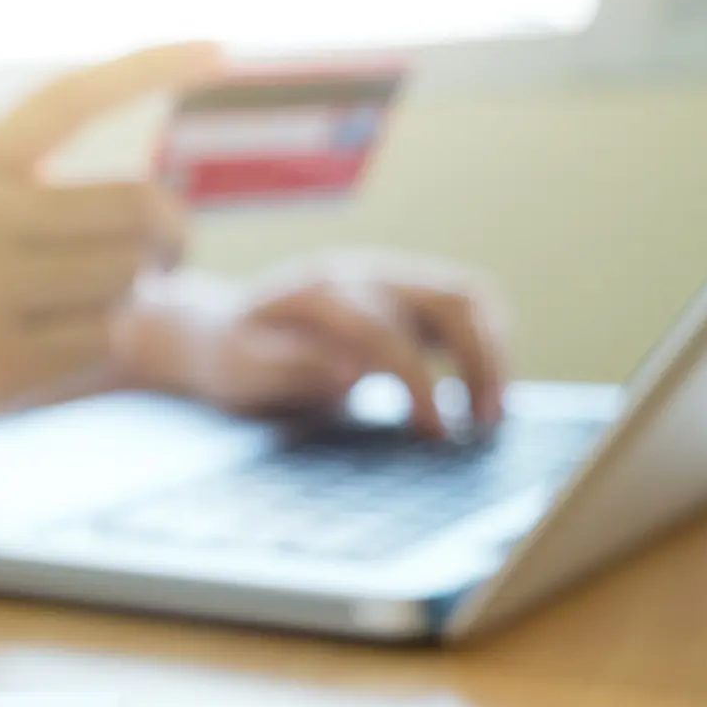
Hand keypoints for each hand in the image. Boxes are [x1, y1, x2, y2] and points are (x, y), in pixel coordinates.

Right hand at [0, 42, 223, 443]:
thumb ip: (39, 190)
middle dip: (171, 237)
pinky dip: (97, 345)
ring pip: (128, 280)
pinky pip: (103, 340)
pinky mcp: (5, 360)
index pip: (72, 98)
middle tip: (170, 255)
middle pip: (139, 208)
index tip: (218, 54)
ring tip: (77, 308)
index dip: (150, 69)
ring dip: (125, 298)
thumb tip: (159, 207)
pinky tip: (50, 348)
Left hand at [114, 253, 510, 434]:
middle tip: (486, 426)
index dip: (418, 383)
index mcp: (317, 292)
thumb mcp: (238, 371)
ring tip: (493, 415)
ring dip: (493, 352)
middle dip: (479, 360)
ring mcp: (384, 276)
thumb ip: (289, 369)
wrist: (212, 330)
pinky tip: (480, 394)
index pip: (388, 331)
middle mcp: (360, 272)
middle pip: (448, 298)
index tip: (435, 433)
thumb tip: (351, 372)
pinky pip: (461, 306)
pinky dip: (483, 345)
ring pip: (466, 296)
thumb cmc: (227, 359)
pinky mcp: (400, 294)